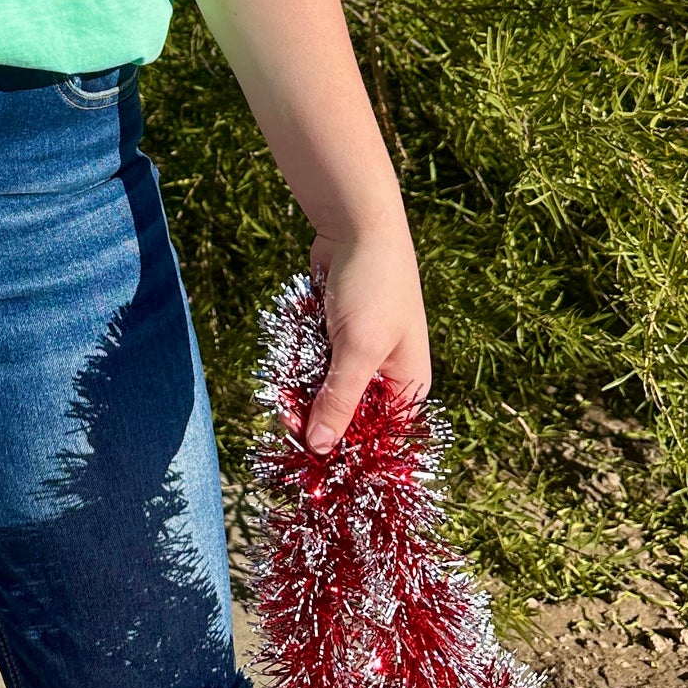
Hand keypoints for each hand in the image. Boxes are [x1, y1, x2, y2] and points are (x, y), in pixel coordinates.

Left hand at [303, 219, 431, 455]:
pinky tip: (285, 354)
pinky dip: (294, 360)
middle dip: (313, 415)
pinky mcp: (330, 336)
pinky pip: (307, 363)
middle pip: (343, 415)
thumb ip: (339, 400)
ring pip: (319, 389)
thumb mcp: (358, 349)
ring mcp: (354, 354)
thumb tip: (320, 448)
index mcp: (406, 385)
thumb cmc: (373, 286)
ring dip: (298, 387)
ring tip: (282, 381)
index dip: (346, 451)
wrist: (356, 223)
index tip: (311, 464)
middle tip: (283, 417)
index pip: (377, 437)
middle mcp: (382, 375)